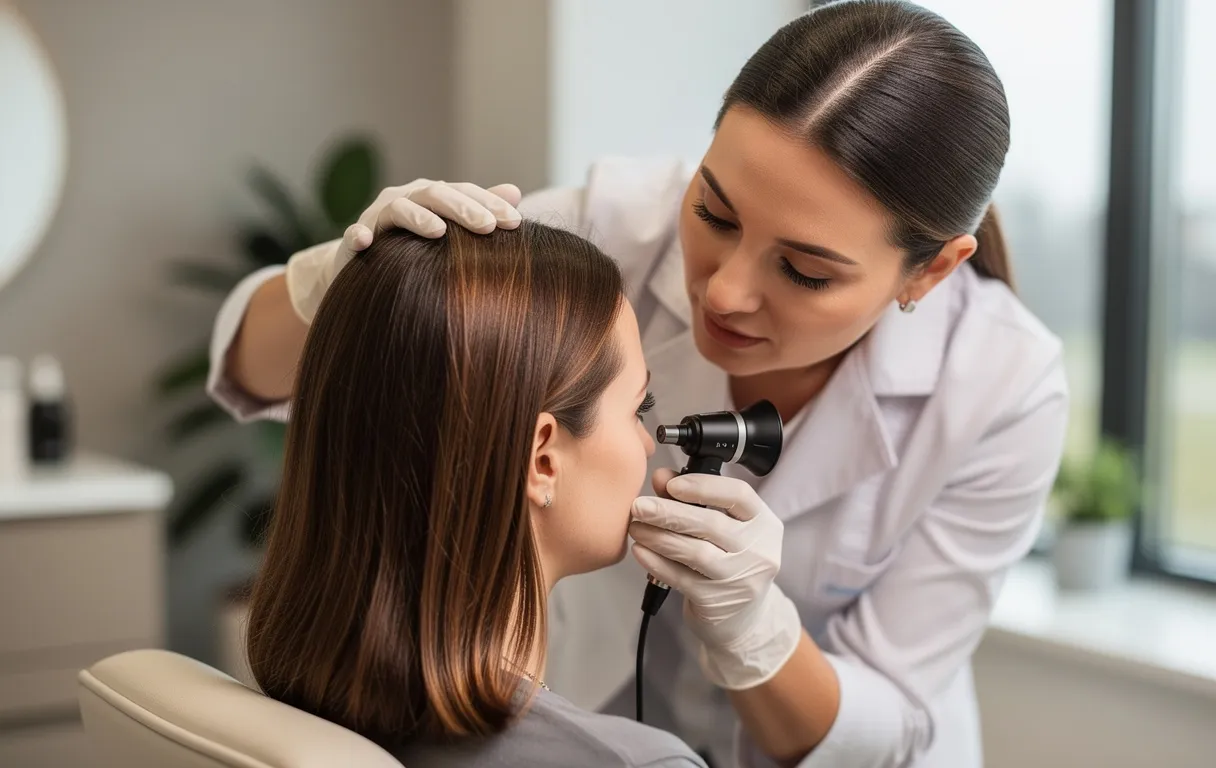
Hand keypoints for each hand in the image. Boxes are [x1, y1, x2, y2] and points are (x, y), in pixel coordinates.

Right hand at [284, 180, 522, 321]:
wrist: (366, 263)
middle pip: (435, 194)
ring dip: (418, 217)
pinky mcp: (357, 238)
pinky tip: (366, 242)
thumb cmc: (415, 244)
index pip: (465, 193)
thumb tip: (515, 193)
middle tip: (487, 227)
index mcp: (432, 195)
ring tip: (438, 232)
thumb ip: (478, 209)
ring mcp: (379, 215)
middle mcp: (406, 197)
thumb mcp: (448, 226)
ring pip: (399, 208)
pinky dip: (359, 235)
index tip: (515, 223)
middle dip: (463, 209)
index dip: (490, 204)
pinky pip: (355, 233)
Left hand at [629, 470, 802, 689]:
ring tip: (635, 528)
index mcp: (763, 523)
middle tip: (639, 506)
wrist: (742, 619)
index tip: (671, 484)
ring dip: (659, 537)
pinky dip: (657, 562)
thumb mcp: (719, 526)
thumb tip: (660, 477)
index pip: (739, 495)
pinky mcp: (717, 601)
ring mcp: (740, 578)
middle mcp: (759, 550)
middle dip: (670, 512)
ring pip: (695, 552)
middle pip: (712, 524)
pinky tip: (640, 551)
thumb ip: (691, 499)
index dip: (703, 486)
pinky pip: (682, 578)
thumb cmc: (728, 561)